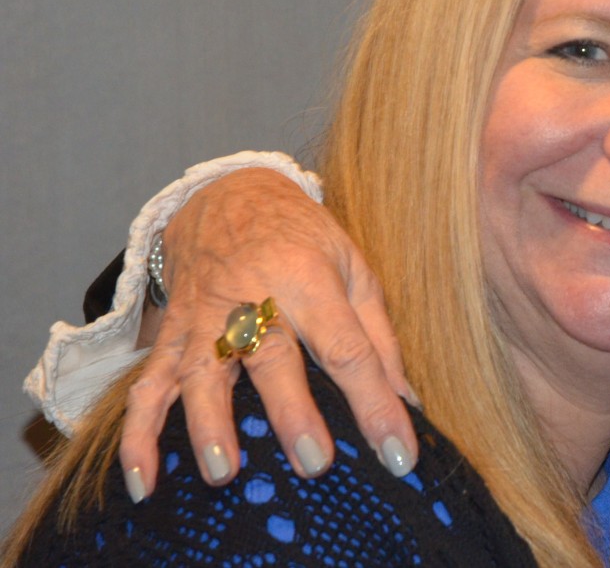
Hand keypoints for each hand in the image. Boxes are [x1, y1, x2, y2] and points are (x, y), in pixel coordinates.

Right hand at [118, 168, 418, 497]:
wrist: (228, 194)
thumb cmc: (302, 237)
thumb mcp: (354, 268)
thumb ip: (380, 336)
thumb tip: (407, 400)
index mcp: (310, 280)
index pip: (348, 347)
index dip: (375, 401)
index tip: (398, 453)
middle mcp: (253, 299)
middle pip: (272, 358)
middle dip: (292, 412)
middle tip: (314, 464)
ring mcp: (204, 318)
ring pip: (200, 373)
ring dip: (208, 425)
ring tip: (222, 472)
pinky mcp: (170, 335)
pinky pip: (146, 387)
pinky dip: (138, 435)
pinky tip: (143, 480)